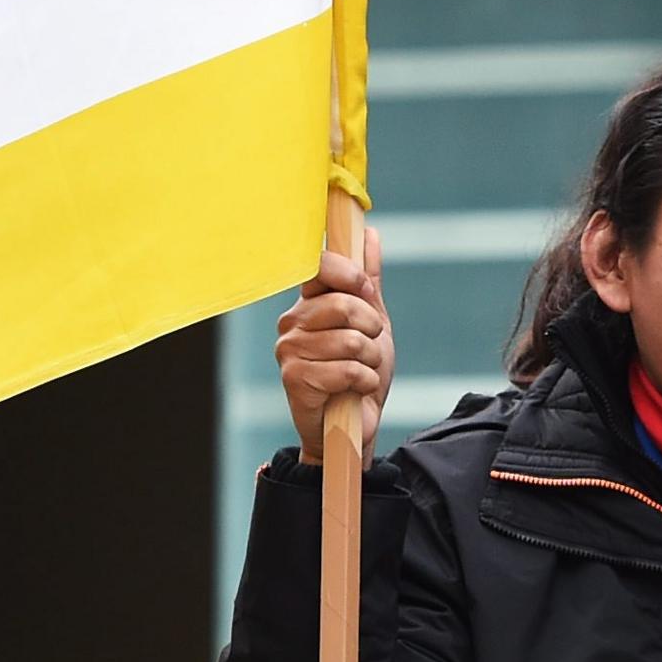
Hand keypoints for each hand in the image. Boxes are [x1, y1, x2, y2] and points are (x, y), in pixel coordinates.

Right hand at [277, 225, 392, 464]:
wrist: (355, 427)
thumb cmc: (360, 374)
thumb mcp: (372, 324)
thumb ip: (368, 282)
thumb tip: (370, 234)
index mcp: (308, 303)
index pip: (319, 266)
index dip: (349, 275)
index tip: (366, 291)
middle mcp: (292, 322)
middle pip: (343, 305)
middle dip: (372, 329)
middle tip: (371, 347)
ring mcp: (290, 350)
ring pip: (350, 340)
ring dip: (371, 361)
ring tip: (362, 372)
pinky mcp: (294, 378)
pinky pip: (345, 369)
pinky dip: (364, 381)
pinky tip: (355, 390)